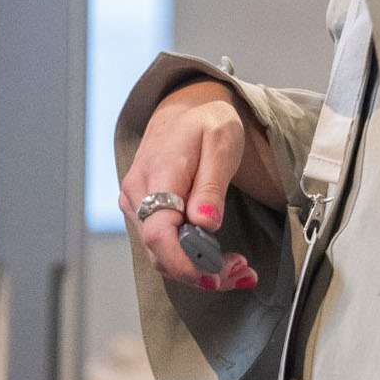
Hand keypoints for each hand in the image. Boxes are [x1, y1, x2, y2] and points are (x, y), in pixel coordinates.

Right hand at [119, 80, 260, 292]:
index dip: (184, 262)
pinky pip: (162, 245)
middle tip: (243, 272)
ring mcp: (135, 204)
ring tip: (239, 269)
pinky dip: (189, 259)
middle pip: (160, 252)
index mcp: (157, 175)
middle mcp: (137, 194)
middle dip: (200, 271)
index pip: (158, 233)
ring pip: (160, 254)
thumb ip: (212, 185)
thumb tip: (205, 225)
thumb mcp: (221, 143)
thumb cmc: (206, 121)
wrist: (185, 105)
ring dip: (198, 269)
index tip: (216, 274)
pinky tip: (218, 260)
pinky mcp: (143, 211)